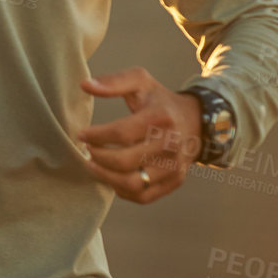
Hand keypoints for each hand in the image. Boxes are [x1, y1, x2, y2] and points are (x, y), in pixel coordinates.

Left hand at [77, 66, 203, 203]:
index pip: (121, 133)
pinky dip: (122, 191)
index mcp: (161, 118)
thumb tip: (85, 85)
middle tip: (87, 150)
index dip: (96, 136)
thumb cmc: (160, 101)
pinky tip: (112, 177)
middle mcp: (170, 144)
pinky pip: (142, 196)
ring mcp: (174, 166)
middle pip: (124, 161)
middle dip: (97, 157)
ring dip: (106, 177)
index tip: (82, 134)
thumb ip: (113, 82)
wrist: (196, 120)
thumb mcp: (141, 81)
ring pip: (132, 183)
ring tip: (94, 165)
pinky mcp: (175, 181)